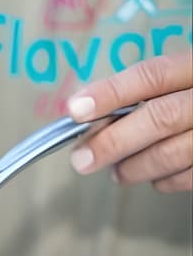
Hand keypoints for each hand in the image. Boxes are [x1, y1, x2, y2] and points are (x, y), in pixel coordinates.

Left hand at [66, 51, 192, 192]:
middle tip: (82, 160)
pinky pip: (191, 175)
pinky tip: (154, 178)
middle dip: (113, 142)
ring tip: (118, 173)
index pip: (152, 75)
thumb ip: (146, 94)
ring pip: (174, 152)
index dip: (111, 93)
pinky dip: (165, 180)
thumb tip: (89, 118)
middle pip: (161, 117)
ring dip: (135, 167)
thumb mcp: (182, 81)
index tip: (75, 110)